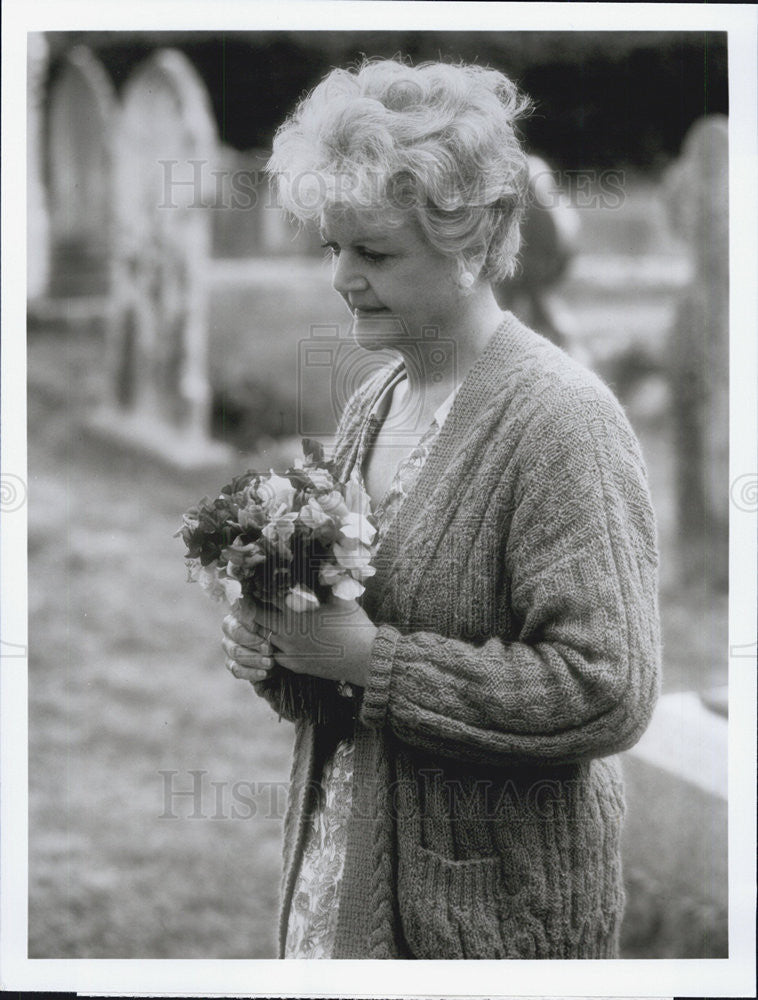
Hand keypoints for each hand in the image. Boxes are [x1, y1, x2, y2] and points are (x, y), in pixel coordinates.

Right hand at [221, 611, 275, 684]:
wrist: (285, 651)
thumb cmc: (281, 631)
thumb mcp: (279, 622)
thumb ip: (271, 615)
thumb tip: (272, 606)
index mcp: (240, 612)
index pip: (241, 613)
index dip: (252, 622)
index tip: (265, 630)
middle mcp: (230, 628)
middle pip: (236, 633)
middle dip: (254, 642)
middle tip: (270, 649)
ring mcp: (229, 647)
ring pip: (236, 652)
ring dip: (254, 659)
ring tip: (271, 663)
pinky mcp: (232, 664)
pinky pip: (237, 670)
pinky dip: (251, 673)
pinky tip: (264, 674)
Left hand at [237, 594, 377, 688]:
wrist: (365, 658)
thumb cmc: (354, 624)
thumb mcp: (340, 598)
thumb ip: (326, 581)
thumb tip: (320, 564)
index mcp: (296, 613)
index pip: (267, 597)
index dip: (259, 588)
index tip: (254, 582)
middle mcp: (288, 633)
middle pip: (258, 618)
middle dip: (253, 608)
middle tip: (250, 599)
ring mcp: (291, 651)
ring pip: (263, 638)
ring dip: (262, 627)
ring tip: (262, 618)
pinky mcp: (296, 665)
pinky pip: (275, 655)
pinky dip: (272, 646)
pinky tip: (277, 640)